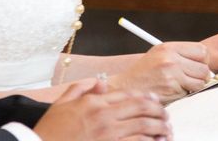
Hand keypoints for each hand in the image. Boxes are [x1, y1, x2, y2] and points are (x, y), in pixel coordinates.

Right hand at [34, 80, 172, 140]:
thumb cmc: (51, 129)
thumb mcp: (62, 103)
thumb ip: (82, 88)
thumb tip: (100, 82)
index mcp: (93, 102)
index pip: (128, 95)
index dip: (146, 98)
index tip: (155, 101)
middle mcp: (104, 116)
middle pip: (141, 109)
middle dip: (158, 112)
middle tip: (166, 116)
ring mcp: (108, 135)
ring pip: (144, 127)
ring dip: (159, 128)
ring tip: (166, 130)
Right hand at [109, 42, 211, 102]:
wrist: (127, 86)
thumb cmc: (145, 72)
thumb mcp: (159, 56)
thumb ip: (180, 56)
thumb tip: (206, 64)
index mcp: (168, 47)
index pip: (201, 50)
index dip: (203, 60)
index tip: (198, 65)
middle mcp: (170, 58)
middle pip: (204, 67)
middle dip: (201, 75)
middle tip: (191, 78)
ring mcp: (171, 74)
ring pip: (201, 81)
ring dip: (195, 86)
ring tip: (181, 84)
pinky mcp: (172, 88)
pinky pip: (191, 92)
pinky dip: (185, 93)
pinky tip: (173, 90)